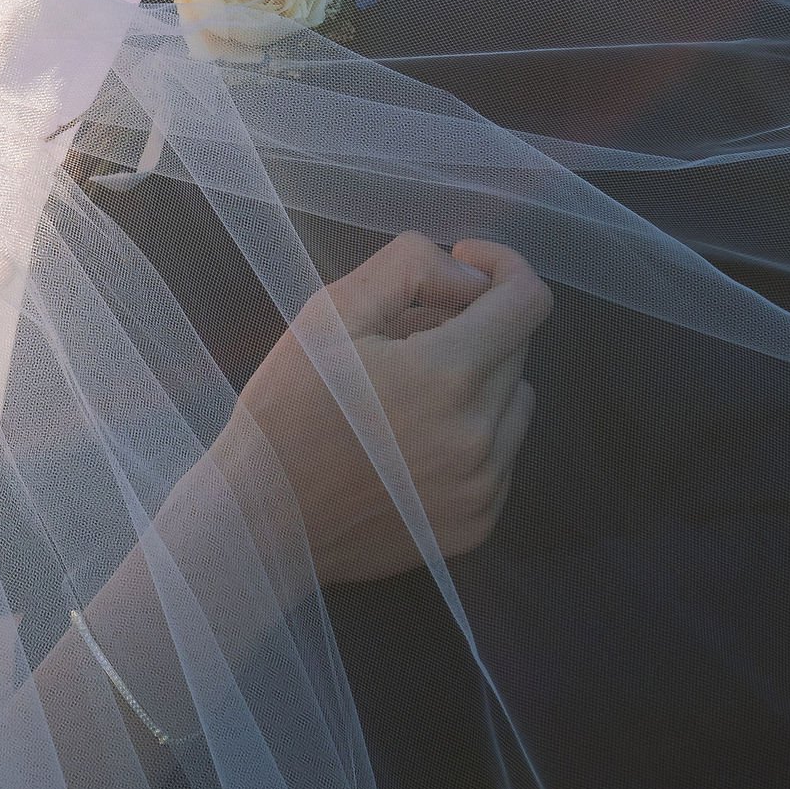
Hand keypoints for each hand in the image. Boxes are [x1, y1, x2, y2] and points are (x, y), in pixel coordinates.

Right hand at [237, 234, 552, 582]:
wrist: (261, 521)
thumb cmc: (285, 411)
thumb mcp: (329, 314)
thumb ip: (409, 268)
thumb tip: (471, 275)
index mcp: (446, 376)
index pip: (528, 301)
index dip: (503, 267)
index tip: (465, 264)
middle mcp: (479, 436)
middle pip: (518, 349)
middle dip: (474, 326)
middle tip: (405, 337)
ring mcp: (482, 487)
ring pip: (516, 404)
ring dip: (480, 383)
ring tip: (409, 395)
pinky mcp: (476, 524)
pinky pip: (502, 459)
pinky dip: (473, 438)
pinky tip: (412, 443)